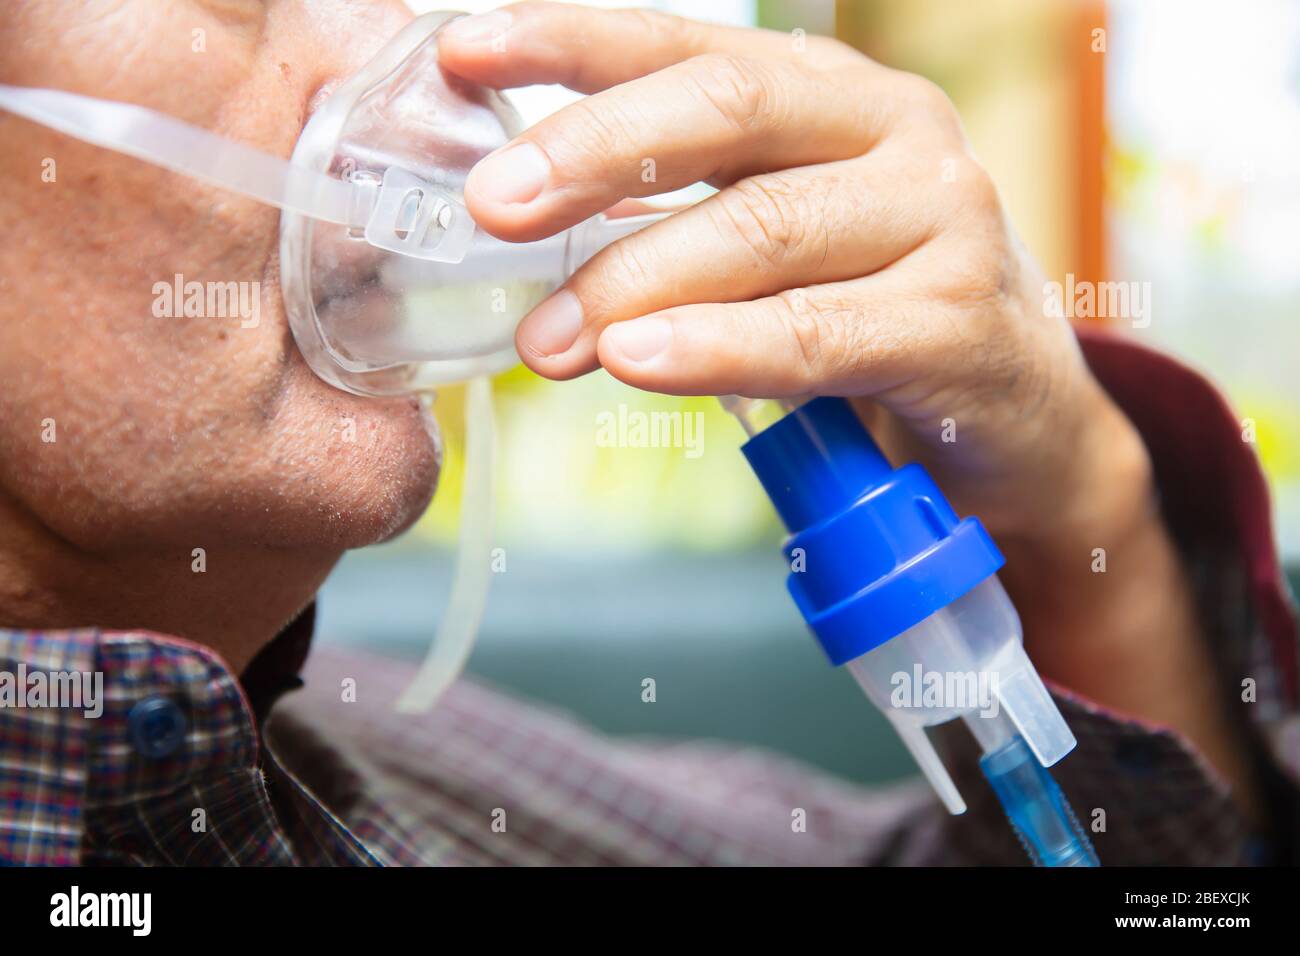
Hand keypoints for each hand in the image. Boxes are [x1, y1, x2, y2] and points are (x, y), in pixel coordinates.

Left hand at [437, 4, 1262, 812]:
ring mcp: (941, 220)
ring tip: (546, 339)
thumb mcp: (772, 242)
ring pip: (763, 229)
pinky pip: (819, 333)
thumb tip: (525, 225)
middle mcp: (892, 131)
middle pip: (726, 111)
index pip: (689, 43)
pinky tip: (640, 361)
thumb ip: (675, 217)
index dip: (572, 39)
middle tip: (491, 209)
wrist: (1013, 413)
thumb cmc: (868, 312)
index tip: (460, 50)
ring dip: (636, 280)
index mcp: (830, 96)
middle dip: (593, 152)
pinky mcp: (962, 323)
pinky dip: (719, 347)